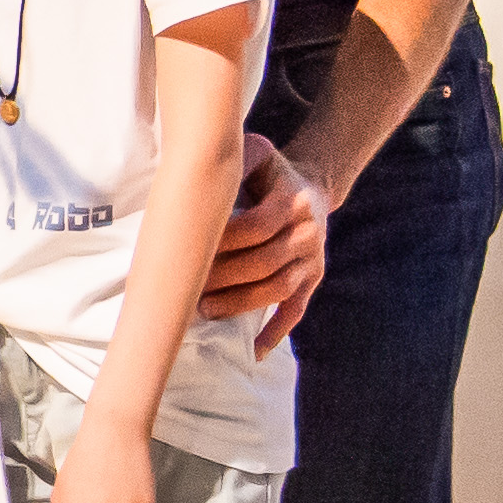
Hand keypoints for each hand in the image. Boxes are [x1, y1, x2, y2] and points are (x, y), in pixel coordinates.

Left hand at [203, 132, 329, 346]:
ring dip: (241, 304)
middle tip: (188, 288)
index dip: (224, 242)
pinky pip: (296, 309)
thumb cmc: (269, 171)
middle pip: (264, 262)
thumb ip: (234, 160)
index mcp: (293, 199)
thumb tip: (195, 171)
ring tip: (206, 311)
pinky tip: (254, 349)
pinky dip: (276, 332)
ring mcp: (313, 258)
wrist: (312, 187)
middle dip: (224, 277)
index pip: (257, 226)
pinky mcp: (313, 278)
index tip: (192, 252)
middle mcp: (309, 231)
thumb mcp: (254, 153)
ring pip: (278, 288)